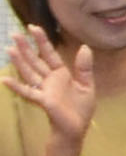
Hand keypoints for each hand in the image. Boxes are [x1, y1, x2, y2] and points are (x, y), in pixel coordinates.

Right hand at [2, 27, 96, 145]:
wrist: (76, 127)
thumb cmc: (80, 108)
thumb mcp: (87, 85)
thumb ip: (84, 68)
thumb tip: (85, 47)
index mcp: (61, 74)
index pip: (49, 54)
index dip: (42, 41)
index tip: (33, 27)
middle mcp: (49, 79)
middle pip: (35, 60)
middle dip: (26, 48)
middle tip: (14, 34)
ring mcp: (44, 89)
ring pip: (29, 72)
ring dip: (19, 62)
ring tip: (9, 49)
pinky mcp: (43, 100)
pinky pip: (28, 92)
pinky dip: (16, 86)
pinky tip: (5, 79)